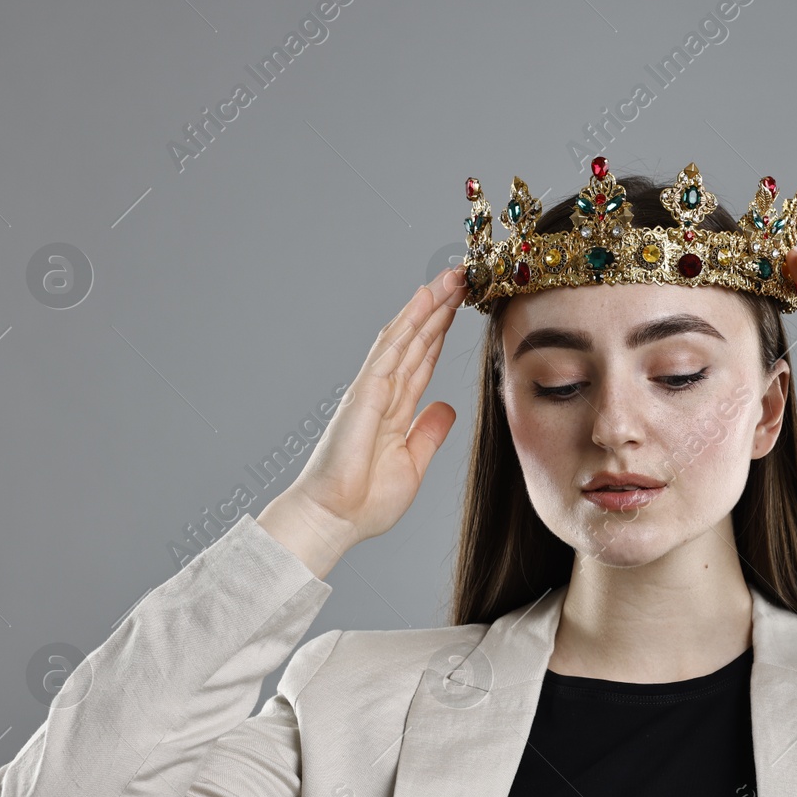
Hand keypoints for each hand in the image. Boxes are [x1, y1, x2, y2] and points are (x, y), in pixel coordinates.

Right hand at [258, 266, 467, 575]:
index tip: (461, 306)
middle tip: (461, 277)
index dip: (441, 332)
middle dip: (438, 309)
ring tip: (449, 278)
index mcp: (394, 409)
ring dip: (427, 306)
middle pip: (415, 340)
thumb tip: (446, 408)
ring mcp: (371, 390)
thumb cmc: (365, 500)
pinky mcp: (364, 395)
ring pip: (403, 337)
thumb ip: (429, 432)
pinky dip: (407, 325)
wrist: (334, 520)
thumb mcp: (413, 462)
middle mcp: (382, 393)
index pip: (423, 360)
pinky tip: (423, 303)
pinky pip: (389, 352)